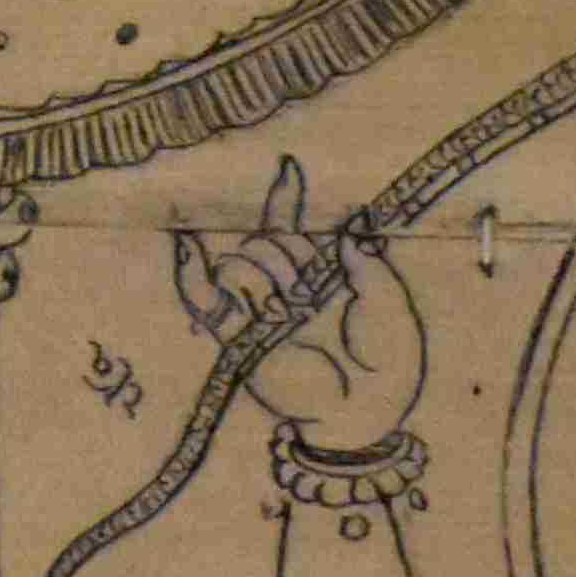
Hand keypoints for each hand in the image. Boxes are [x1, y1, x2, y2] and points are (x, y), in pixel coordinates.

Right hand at [170, 154, 428, 457]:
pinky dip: (191, 276)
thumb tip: (345, 236)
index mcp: (318, 279)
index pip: (291, 232)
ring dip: (264, 271)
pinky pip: (207, 302)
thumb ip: (368, 266)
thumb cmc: (389, 361)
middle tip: (311, 290)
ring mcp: (262, 313)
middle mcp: (286, 291)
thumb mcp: (390, 302)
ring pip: (243, 262)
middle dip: (287, 252)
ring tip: (289, 307)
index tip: (290, 167)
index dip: (286, 200)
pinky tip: (185, 250)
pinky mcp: (242, 338)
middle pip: (267, 242)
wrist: (371, 409)